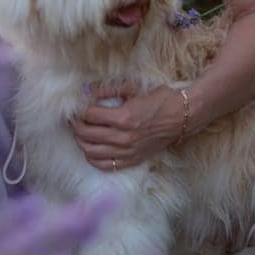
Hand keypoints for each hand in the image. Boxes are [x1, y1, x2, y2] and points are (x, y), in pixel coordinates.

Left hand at [69, 82, 184, 169]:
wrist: (181, 117)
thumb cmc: (158, 100)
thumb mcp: (132, 88)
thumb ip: (107, 90)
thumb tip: (85, 91)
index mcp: (123, 118)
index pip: (88, 115)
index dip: (78, 110)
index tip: (75, 106)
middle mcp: (123, 138)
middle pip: (85, 134)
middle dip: (75, 124)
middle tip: (74, 118)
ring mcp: (127, 152)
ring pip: (90, 152)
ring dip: (81, 141)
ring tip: (81, 131)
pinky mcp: (132, 160)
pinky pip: (104, 165)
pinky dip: (93, 157)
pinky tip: (92, 147)